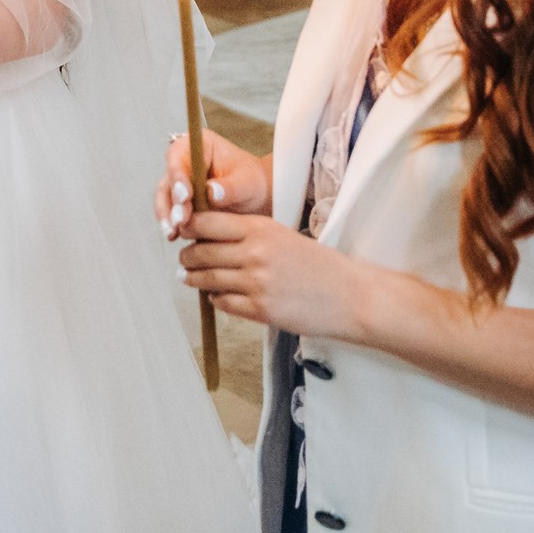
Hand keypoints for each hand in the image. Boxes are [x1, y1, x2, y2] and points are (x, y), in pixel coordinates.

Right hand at [154, 130, 270, 234]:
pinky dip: (171, 223)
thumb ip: (230, 187)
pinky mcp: (180, 199)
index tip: (184, 196)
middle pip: (168, 178)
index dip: (178, 175)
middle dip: (171, 201)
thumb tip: (211, 192)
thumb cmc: (253, 182)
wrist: (256, 198)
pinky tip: (174, 235)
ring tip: (173, 232)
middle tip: (179, 220)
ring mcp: (181, 180)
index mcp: (200, 145)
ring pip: (165, 196)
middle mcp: (186, 160)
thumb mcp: (248, 183)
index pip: (179, 155)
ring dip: (166, 215)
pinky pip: (169, 210)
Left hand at [180, 209, 374, 338]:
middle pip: (201, 251)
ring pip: (207, 279)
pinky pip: (223, 303)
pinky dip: (214, 299)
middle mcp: (255, 253)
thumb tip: (210, 236)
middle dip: (187, 255)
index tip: (183, 230)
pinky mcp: (260, 310)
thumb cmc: (320, 265)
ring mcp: (256, 283)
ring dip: (193, 278)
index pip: (208, 222)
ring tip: (189, 277)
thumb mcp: (284, 235)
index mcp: (261, 228)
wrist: (351, 296)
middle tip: (184, 258)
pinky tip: (215, 295)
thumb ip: (249, 234)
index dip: (189, 226)